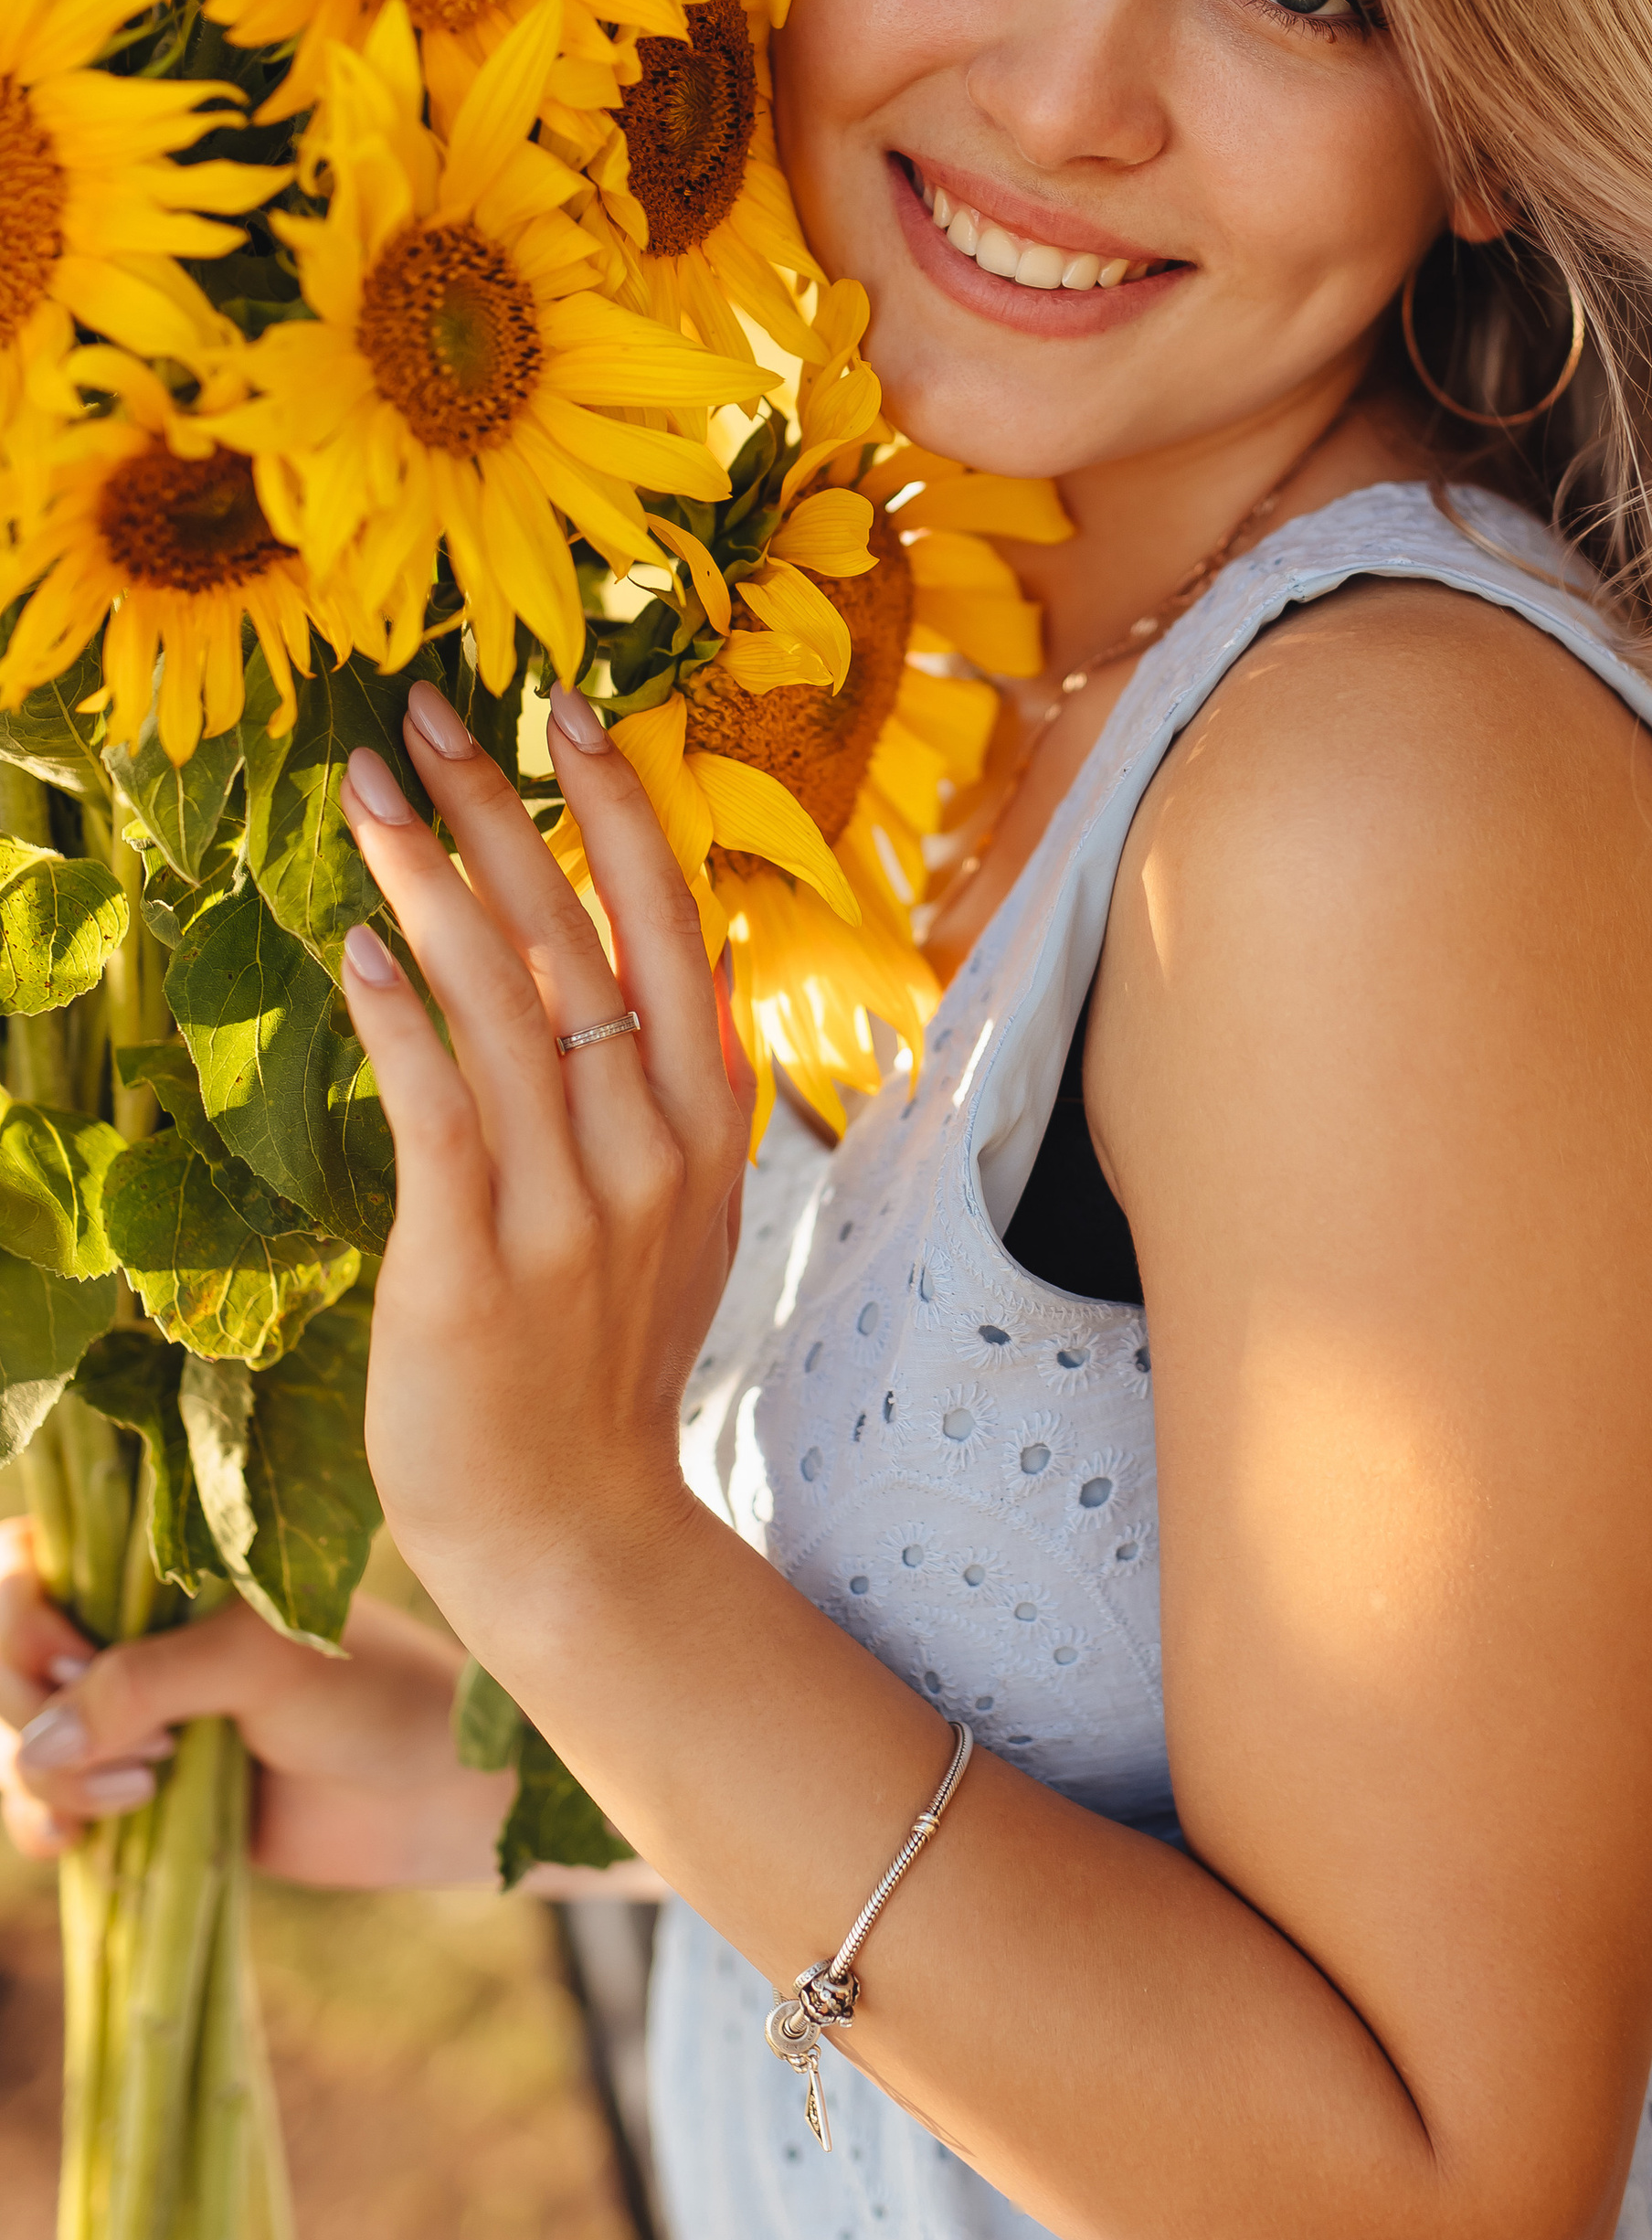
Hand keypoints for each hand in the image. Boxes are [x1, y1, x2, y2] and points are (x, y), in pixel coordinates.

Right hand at [1, 1516, 507, 1882]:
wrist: (432, 1793)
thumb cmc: (369, 1693)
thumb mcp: (258, 1662)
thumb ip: (144, 1683)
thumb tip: (32, 1745)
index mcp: (162, 1568)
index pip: (26, 1561)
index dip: (21, 1615)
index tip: (74, 1656)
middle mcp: (130, 1634)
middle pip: (5, 1660)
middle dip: (35, 1708)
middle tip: (145, 1744)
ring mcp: (126, 1718)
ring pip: (15, 1742)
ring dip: (52, 1779)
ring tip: (150, 1787)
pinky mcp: (133, 1794)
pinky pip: (41, 1808)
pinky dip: (44, 1825)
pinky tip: (82, 1843)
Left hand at [334, 678, 753, 1663]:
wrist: (572, 1531)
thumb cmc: (602, 1362)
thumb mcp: (683, 1215)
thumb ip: (685, 1088)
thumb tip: (681, 955)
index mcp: (705, 1122)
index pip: (671, 926)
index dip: (621, 810)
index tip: (569, 708)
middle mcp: (652, 1149)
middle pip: (581, 939)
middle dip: (506, 809)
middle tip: (430, 713)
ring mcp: (572, 1210)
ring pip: (508, 1006)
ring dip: (433, 883)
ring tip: (369, 793)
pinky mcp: (478, 1266)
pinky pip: (444, 1115)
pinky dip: (404, 1021)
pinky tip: (360, 944)